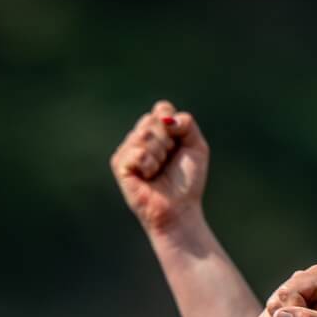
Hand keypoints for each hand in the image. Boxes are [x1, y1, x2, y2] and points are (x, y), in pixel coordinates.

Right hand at [112, 100, 209, 233]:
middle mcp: (139, 137)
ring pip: (144, 135)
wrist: (180, 208)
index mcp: (157, 131)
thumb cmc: (187, 181)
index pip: (162, 108)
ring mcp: (127, 149)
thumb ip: (187, 124)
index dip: (174, 124)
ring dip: (159, 155)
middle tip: (168, 161)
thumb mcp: (197, 147)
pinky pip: (137, 152)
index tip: (179, 145)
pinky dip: (149, 165)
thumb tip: (167, 118)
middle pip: (152, 120)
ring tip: (158, 170)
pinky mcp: (119, 164)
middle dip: (168, 142)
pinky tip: (148, 177)